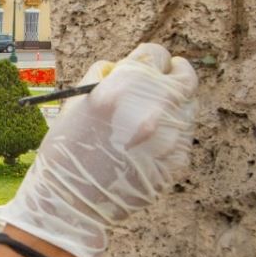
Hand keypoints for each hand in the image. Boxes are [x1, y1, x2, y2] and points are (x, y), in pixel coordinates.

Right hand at [0, 42, 197, 256]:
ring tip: (150, 119)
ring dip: (173, 106)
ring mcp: (170, 135)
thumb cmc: (67, 149)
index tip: (147, 66)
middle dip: (174, 74)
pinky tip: (148, 146)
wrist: (73, 202)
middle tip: (166, 79)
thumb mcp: (76, 101)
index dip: (150, 59)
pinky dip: (170, 135)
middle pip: (185, 76)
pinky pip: (183, 137)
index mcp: (125, 86)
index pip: (156, 54)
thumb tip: (123, 66)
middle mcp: (154, 106)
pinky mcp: (178, 161)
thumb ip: (104, 76)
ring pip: (188, 106)